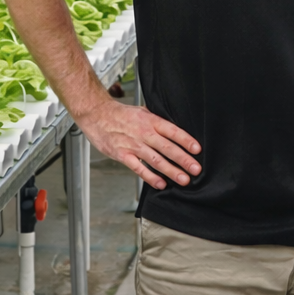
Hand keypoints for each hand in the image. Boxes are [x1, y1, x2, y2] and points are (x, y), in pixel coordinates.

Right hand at [73, 99, 200, 189]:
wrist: (96, 114)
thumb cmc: (120, 114)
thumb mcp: (142, 111)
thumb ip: (157, 121)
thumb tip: (174, 129)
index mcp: (150, 120)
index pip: (172, 130)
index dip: (186, 140)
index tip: (197, 149)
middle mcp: (144, 133)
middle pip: (167, 147)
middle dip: (183, 159)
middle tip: (196, 169)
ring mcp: (133, 145)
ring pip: (155, 160)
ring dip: (171, 170)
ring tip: (183, 179)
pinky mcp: (122, 155)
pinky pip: (138, 168)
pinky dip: (150, 176)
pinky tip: (160, 183)